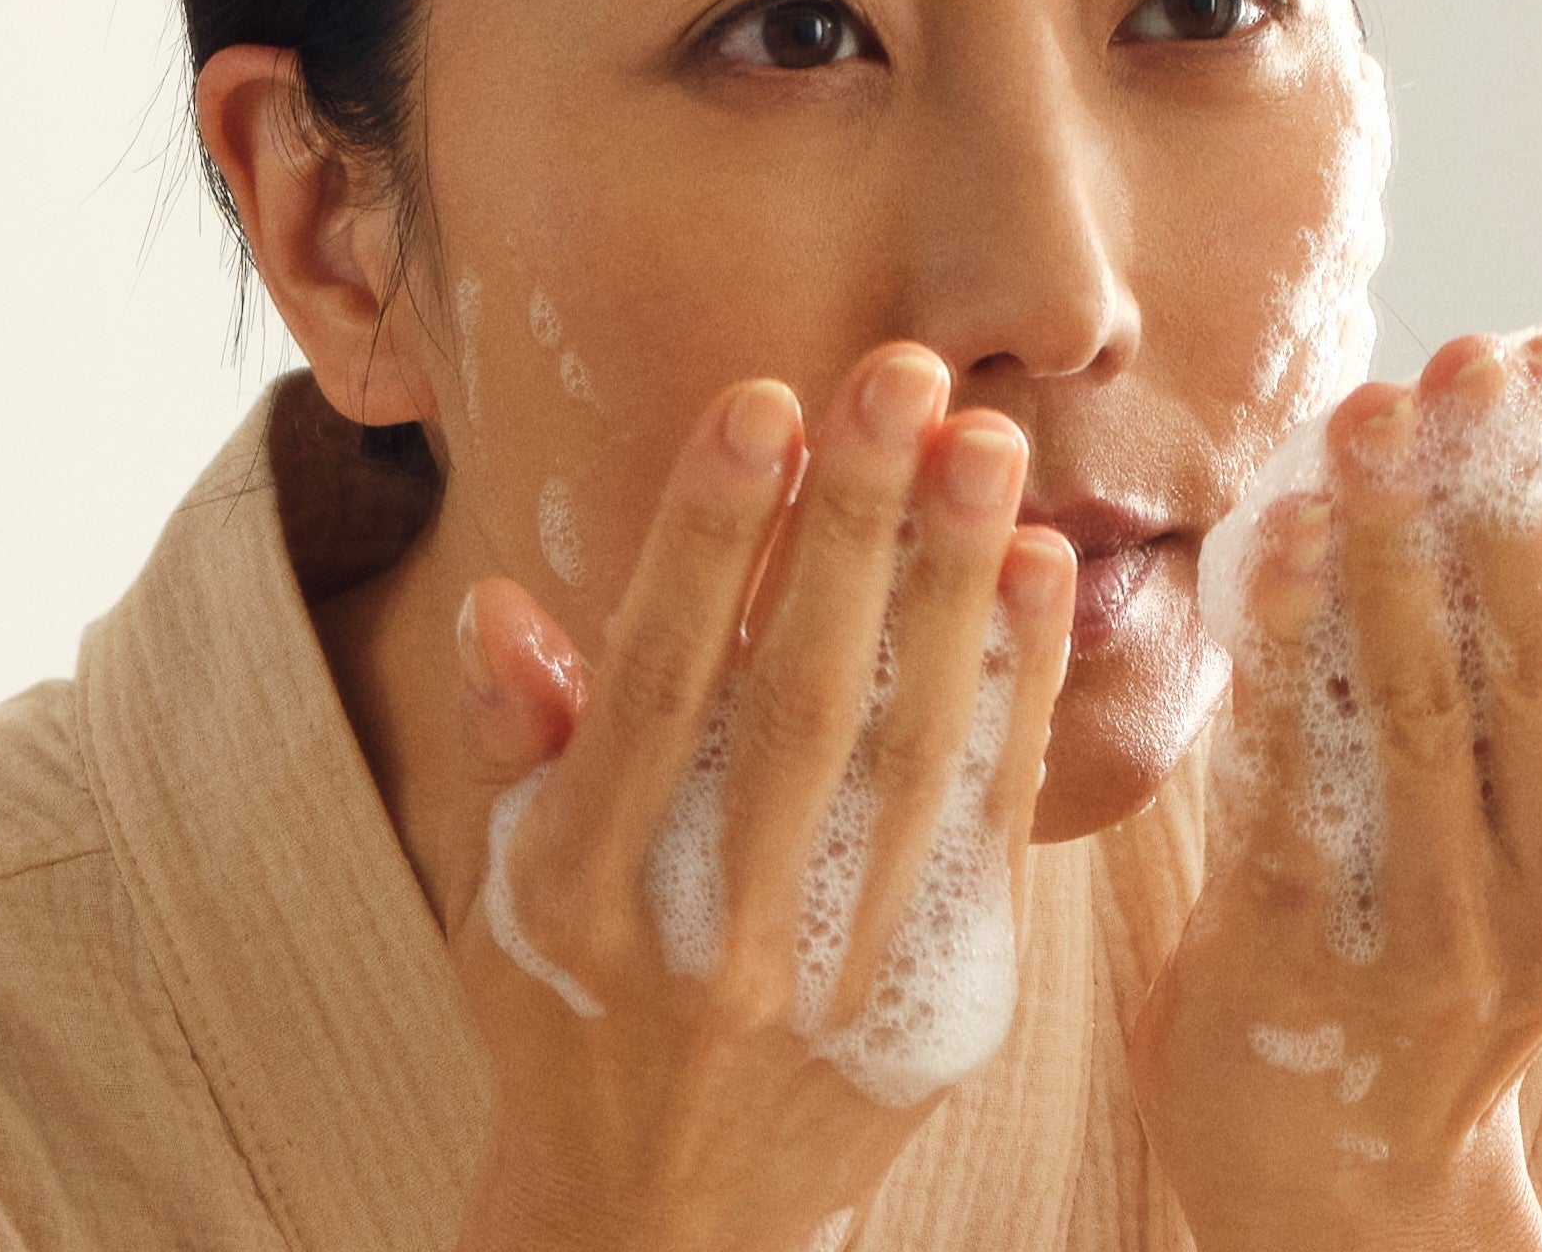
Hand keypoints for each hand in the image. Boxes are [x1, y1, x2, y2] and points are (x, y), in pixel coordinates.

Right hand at [445, 347, 1087, 1251]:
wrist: (661, 1230)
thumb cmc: (568, 1025)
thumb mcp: (501, 897)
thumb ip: (517, 748)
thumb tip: (506, 605)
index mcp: (579, 891)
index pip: (654, 685)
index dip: (707, 540)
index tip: (762, 400)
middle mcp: (707, 934)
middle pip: (796, 702)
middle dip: (853, 528)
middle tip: (902, 375)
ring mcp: (830, 976)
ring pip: (908, 755)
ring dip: (954, 587)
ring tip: (988, 443)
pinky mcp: (938, 1001)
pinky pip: (991, 827)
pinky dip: (1022, 693)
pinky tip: (1040, 575)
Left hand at [1123, 330, 1541, 1250]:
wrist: (1345, 1186)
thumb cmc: (1424, 967)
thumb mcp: (1526, 838)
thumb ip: (1534, 702)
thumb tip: (1525, 472)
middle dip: (1500, 484)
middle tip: (1457, 351)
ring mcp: (1455, 938)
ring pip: (1435, 706)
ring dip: (1398, 544)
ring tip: (1365, 409)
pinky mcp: (1317, 965)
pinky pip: (1303, 784)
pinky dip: (1293, 654)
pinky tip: (1277, 545)